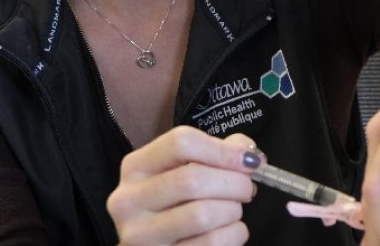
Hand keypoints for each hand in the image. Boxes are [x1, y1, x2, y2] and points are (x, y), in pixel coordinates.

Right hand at [107, 126, 259, 244]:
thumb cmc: (175, 205)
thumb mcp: (184, 171)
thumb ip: (217, 153)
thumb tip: (249, 155)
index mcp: (135, 167)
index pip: (181, 143)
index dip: (223, 150)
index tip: (249, 161)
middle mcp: (130, 200)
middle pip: (193, 178)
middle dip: (234, 183)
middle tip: (247, 189)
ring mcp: (141, 236)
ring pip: (203, 214)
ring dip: (233, 211)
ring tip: (233, 211)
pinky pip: (211, 242)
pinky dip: (233, 234)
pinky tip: (228, 231)